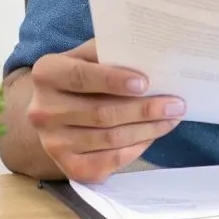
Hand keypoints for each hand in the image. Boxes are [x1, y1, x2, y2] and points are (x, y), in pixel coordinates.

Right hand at [23, 39, 184, 182]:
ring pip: (110, 138)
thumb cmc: (82, 75)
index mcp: (47, 74)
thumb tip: (151, 53)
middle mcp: (42, 111)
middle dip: (144, 109)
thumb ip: (111, 52)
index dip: (113, 81)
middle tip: (176, 104)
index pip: (81, 77)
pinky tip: (152, 135)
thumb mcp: (88, 55)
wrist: (56, 111)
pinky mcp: (68, 166)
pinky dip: (136, 149)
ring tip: (172, 118)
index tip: (144, 83)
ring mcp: (53, 143)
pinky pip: (109, 161)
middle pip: (101, 113)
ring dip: (147, 129)